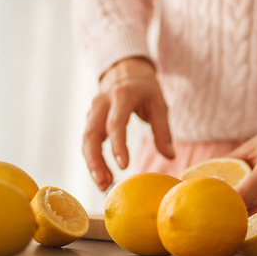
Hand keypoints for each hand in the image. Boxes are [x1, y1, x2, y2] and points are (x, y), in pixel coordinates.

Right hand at [83, 57, 173, 190]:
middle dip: (96, 160)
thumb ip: (163, 130)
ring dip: (92, 164)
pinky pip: (87, 142)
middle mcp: (101, 103)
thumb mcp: (159, 104)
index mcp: (121, 96)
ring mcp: (92, 111)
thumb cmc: (145, 89)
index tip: (124, 165)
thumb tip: (170, 156)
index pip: (115, 123)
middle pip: (91, 134)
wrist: (124, 71)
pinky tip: (102, 176)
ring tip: (103, 184)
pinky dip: (92, 159)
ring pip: (86, 140)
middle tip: (105, 182)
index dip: (118, 146)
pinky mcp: (90, 120)